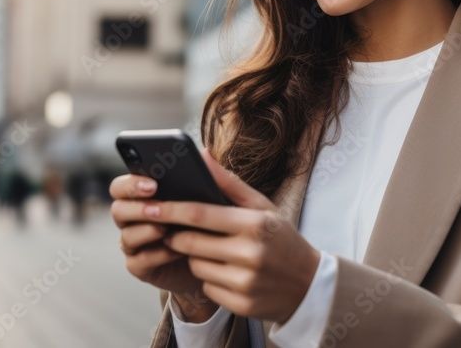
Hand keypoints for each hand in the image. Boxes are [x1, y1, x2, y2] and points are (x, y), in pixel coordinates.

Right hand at [108, 172, 216, 318]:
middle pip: (117, 209)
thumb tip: (206, 152)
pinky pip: (138, 261)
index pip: (121, 186)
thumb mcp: (212, 201)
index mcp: (143, 198)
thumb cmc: (209, 224)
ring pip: (126, 236)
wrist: (214, 261)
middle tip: (157, 207)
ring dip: (146, 231)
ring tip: (166, 228)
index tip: (152, 184)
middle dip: (136, 207)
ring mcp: (135, 244)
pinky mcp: (141, 267)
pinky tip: (175, 250)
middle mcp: (133, 219)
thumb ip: (208, 177)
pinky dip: (156, 254)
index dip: (131, 184)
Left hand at [138, 148, 320, 323]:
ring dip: (195, 258)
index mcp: (254, 224)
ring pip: (196, 266)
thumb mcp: (262, 207)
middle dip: (176, 235)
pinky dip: (210, 279)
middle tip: (175, 231)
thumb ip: (229, 183)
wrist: (308, 285)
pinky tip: (227, 273)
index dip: (171, 210)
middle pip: (190, 242)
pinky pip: (207, 288)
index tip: (151, 206)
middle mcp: (250, 254)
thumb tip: (201, 155)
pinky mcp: (241, 305)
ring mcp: (245, 282)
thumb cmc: (280, 238)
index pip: (200, 215)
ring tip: (213, 251)